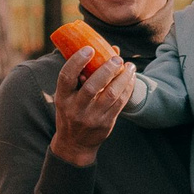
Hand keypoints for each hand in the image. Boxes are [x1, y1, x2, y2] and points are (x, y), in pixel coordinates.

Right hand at [50, 44, 135, 166]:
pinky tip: (131, 78)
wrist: (75, 144)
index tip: (89, 49)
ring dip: (123, 78)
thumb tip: (110, 49)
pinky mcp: (106, 123)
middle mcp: (75, 109)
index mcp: (62, 98)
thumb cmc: (71, 111)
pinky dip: (127, 88)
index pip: (66, 77)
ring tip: (130, 66)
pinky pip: (120, 103)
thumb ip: (81, 74)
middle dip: (107, 70)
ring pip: (110, 95)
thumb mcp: (67, 96)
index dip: (77, 61)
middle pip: (92, 87)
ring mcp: (91, 118)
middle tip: (117, 58)